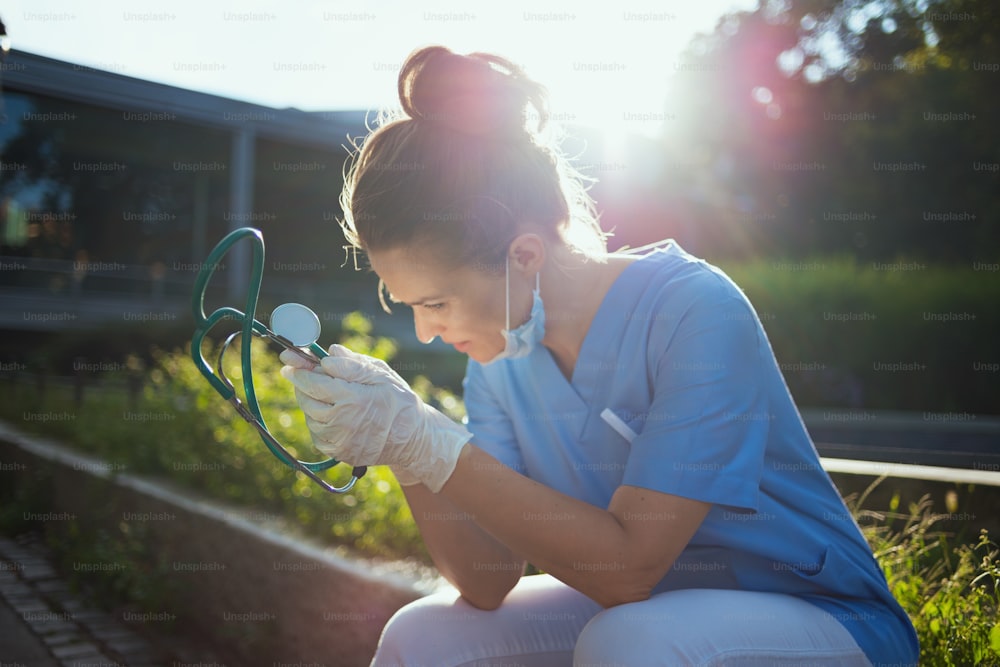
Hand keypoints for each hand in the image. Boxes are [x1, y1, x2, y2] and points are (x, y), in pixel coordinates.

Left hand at [279, 345, 471, 492]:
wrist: (412, 439)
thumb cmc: (398, 402)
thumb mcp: (381, 375)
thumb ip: (353, 364)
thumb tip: (329, 353)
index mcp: (352, 399)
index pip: (313, 382)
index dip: (298, 369)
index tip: (287, 359)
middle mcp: (341, 422)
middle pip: (306, 398)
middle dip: (302, 383)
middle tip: (303, 372)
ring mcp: (337, 440)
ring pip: (309, 415)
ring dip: (311, 401)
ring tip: (328, 394)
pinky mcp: (337, 452)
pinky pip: (316, 432)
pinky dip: (318, 419)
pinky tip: (333, 412)